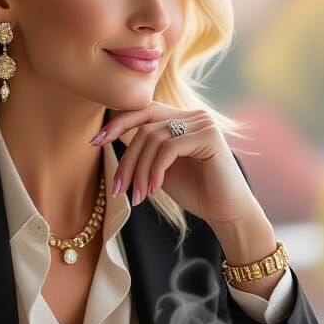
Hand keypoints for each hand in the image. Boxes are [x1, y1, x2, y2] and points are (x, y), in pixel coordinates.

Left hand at [90, 103, 257, 225]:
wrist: (227, 212)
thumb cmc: (196, 192)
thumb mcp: (161, 168)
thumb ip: (145, 151)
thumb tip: (108, 138)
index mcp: (182, 119)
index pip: (144, 111)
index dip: (118, 123)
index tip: (95, 142)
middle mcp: (193, 115)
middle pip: (145, 127)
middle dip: (127, 159)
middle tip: (118, 188)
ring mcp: (203, 123)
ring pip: (153, 139)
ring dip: (140, 171)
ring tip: (138, 195)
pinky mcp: (209, 136)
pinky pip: (168, 148)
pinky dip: (155, 170)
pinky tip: (154, 189)